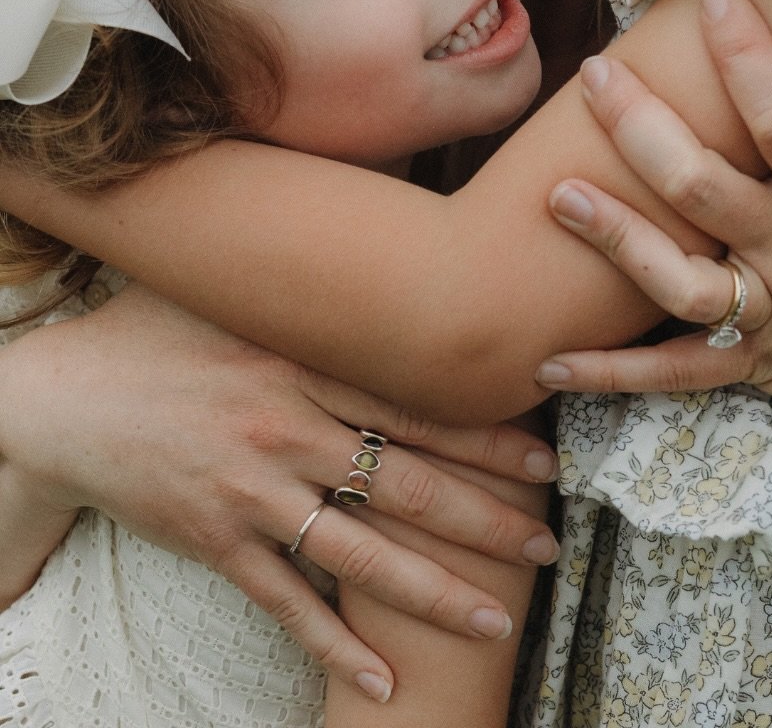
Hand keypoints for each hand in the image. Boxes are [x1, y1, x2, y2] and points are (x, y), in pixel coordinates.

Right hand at [0, 284, 557, 694]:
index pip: (414, 404)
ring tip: (495, 620)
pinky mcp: (215, 542)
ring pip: (363, 553)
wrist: (61, 397)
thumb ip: (310, 292)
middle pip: (408, 483)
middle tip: (548, 545)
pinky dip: (335, 644)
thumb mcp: (235, 294)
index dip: (486, 435)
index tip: (544, 456)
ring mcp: (252, 491)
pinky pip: (286, 601)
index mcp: (301, 362)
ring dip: (436, 592)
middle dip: (487, 519)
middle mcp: (287, 428)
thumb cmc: (154, 332)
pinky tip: (381, 679)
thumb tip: (384, 254)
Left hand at [538, 0, 771, 485]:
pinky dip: (611, 371)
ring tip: (556, 195)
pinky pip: (673, 373)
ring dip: (613, 237)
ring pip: (674, 277)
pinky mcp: (752, 367)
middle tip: (594, 75)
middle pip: (700, 186)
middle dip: (639, 127)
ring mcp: (766, 316)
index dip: (747, 56)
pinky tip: (547, 360)